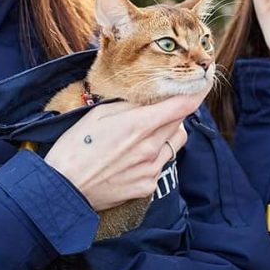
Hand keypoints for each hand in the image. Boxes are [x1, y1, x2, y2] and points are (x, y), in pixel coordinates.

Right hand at [45, 87, 208, 211]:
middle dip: (174, 112)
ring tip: (141, 136)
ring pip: (173, 144)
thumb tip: (147, 99)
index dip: (199, 90)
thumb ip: (129, 106)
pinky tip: (130, 160)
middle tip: (158, 108)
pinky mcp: (147, 186)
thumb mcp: (98, 114)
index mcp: (139, 125)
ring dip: (166, 134)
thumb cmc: (75, 148)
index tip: (206, 80)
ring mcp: (152, 169)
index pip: (182, 105)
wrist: (64, 190)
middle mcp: (151, 148)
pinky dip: (153, 158)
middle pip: (180, 123)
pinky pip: (161, 165)